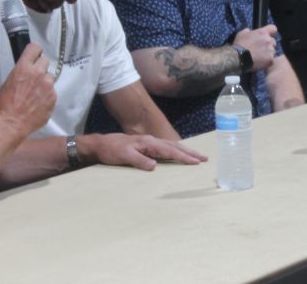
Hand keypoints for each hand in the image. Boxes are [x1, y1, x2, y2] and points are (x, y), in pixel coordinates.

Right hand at [0, 43, 56, 134]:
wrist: (11, 123)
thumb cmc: (5, 104)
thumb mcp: (9, 81)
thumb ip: (22, 72)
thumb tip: (28, 69)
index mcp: (24, 67)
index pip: (35, 48)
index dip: (35, 52)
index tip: (35, 55)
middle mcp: (38, 73)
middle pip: (45, 61)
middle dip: (40, 67)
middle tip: (34, 77)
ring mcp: (48, 85)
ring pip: (50, 77)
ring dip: (45, 82)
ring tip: (36, 92)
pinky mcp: (53, 97)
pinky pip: (52, 91)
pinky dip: (47, 95)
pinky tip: (38, 103)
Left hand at [86, 134, 207, 170]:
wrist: (101, 144)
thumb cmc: (112, 150)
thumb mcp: (124, 156)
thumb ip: (139, 161)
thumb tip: (155, 166)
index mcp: (148, 143)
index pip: (170, 150)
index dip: (183, 157)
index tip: (196, 161)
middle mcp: (151, 141)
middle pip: (175, 146)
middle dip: (190, 152)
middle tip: (204, 158)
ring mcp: (150, 142)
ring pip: (171, 146)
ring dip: (185, 151)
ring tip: (197, 156)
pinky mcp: (147, 145)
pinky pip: (166, 147)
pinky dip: (176, 150)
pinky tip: (179, 154)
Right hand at [233, 25, 277, 70]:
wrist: (238, 58)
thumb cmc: (239, 45)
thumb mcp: (241, 34)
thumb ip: (248, 31)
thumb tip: (250, 31)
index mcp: (262, 32)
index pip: (273, 28)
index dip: (271, 32)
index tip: (268, 35)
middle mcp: (268, 40)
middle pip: (273, 41)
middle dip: (268, 44)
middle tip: (261, 49)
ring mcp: (270, 50)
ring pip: (273, 51)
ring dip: (268, 53)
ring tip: (259, 56)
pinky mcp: (270, 59)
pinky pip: (271, 59)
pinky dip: (267, 61)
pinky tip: (260, 62)